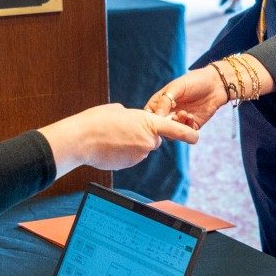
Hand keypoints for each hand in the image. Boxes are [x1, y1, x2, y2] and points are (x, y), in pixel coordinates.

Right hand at [38, 104, 198, 177]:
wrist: (79, 140)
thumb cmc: (97, 120)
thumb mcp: (118, 110)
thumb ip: (133, 116)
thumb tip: (133, 122)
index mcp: (147, 124)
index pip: (174, 130)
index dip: (187, 134)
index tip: (196, 137)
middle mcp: (147, 142)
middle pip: (154, 139)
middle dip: (145, 135)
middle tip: (125, 128)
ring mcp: (137, 156)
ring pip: (140, 148)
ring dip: (131, 143)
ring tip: (111, 136)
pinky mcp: (127, 165)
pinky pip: (130, 156)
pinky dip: (123, 152)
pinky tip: (108, 146)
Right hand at [145, 66, 231, 128]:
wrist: (216, 84)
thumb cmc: (194, 81)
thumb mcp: (177, 87)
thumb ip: (165, 100)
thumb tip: (156, 116)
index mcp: (161, 102)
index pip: (150, 114)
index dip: (150, 119)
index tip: (156, 118)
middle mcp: (169, 112)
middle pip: (160, 126)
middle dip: (165, 125)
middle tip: (172, 117)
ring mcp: (180, 120)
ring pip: (173, 132)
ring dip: (177, 126)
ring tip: (184, 114)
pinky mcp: (192, 125)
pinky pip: (186, 133)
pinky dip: (187, 128)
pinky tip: (191, 117)